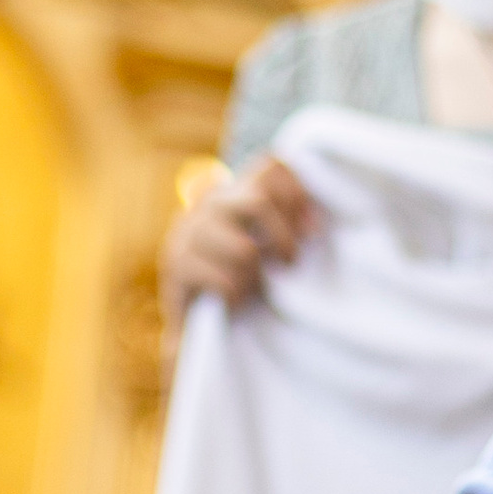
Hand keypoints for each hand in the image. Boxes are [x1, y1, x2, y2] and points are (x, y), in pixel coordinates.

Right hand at [161, 153, 315, 312]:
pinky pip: (224, 280)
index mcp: (231, 192)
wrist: (192, 328)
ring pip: (244, 250)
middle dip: (283, 238)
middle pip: (258, 202)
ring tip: (252, 288)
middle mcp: (206, 205)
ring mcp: (187, 234)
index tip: (310, 230)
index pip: (270, 165)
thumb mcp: (262, 244)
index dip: (297, 194)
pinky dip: (236, 295)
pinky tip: (233, 300)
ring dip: (255, 276)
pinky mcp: (176, 267)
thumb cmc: (238, 280)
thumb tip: (316, 226)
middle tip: (290, 262)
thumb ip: (281, 224)